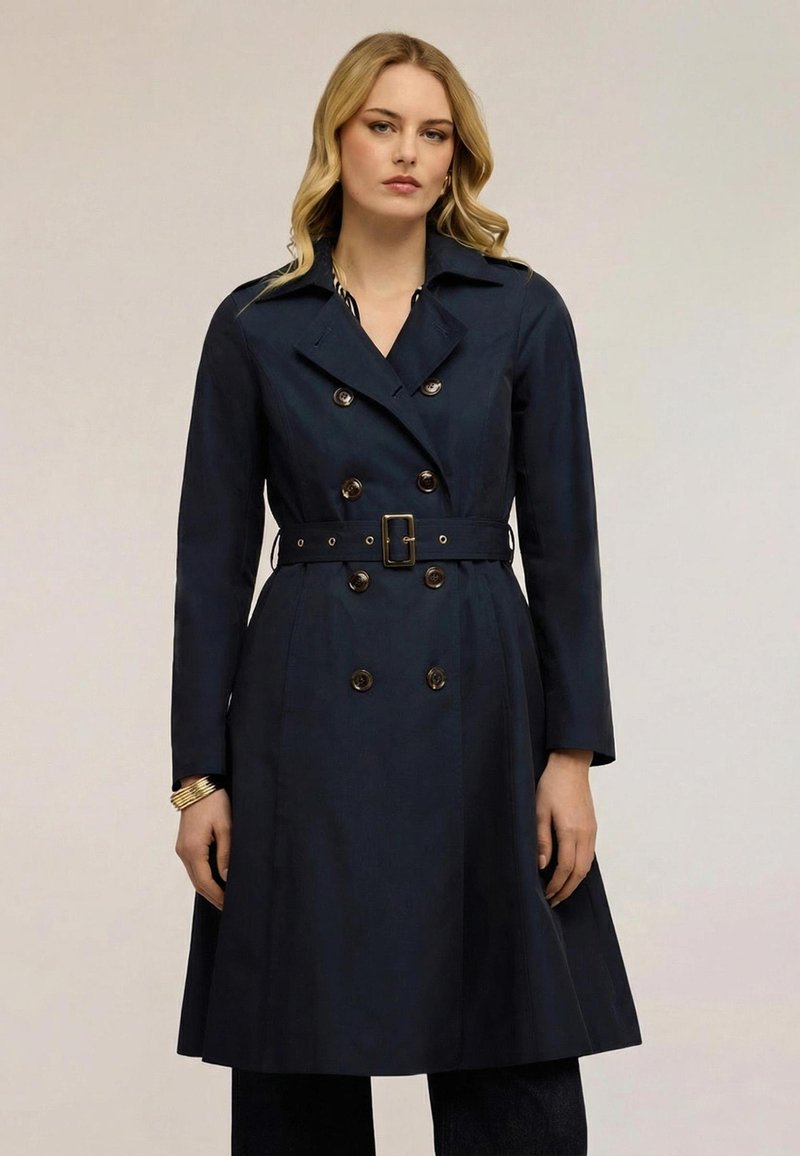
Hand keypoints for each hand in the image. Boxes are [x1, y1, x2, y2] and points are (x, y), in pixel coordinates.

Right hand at [174, 779, 231, 910]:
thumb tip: (226, 878)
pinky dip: (203, 877)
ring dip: (208, 888)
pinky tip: (215, 881)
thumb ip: (226, 853)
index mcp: (193, 850)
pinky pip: (194, 867)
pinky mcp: (184, 844)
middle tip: (229, 908)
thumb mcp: (226, 827)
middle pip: (197, 883)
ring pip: (194, 876)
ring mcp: (182, 848)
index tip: (230, 906)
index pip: (205, 882)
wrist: (198, 784)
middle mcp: (183, 852)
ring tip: (224, 898)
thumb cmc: (214, 802)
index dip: (217, 896)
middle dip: (213, 897)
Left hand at [535, 749, 596, 907]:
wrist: (571, 766)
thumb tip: (543, 866)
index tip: (546, 895)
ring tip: (560, 890)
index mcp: (571, 831)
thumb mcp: (539, 810)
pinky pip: (589, 854)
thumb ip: (542, 839)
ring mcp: (591, 831)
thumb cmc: (551, 786)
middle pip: (580, 872)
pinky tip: (570, 871)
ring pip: (587, 865)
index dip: (556, 885)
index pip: (566, 868)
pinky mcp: (592, 827)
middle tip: (553, 900)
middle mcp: (585, 834)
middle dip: (567, 889)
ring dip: (575, 881)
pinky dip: (581, 868)